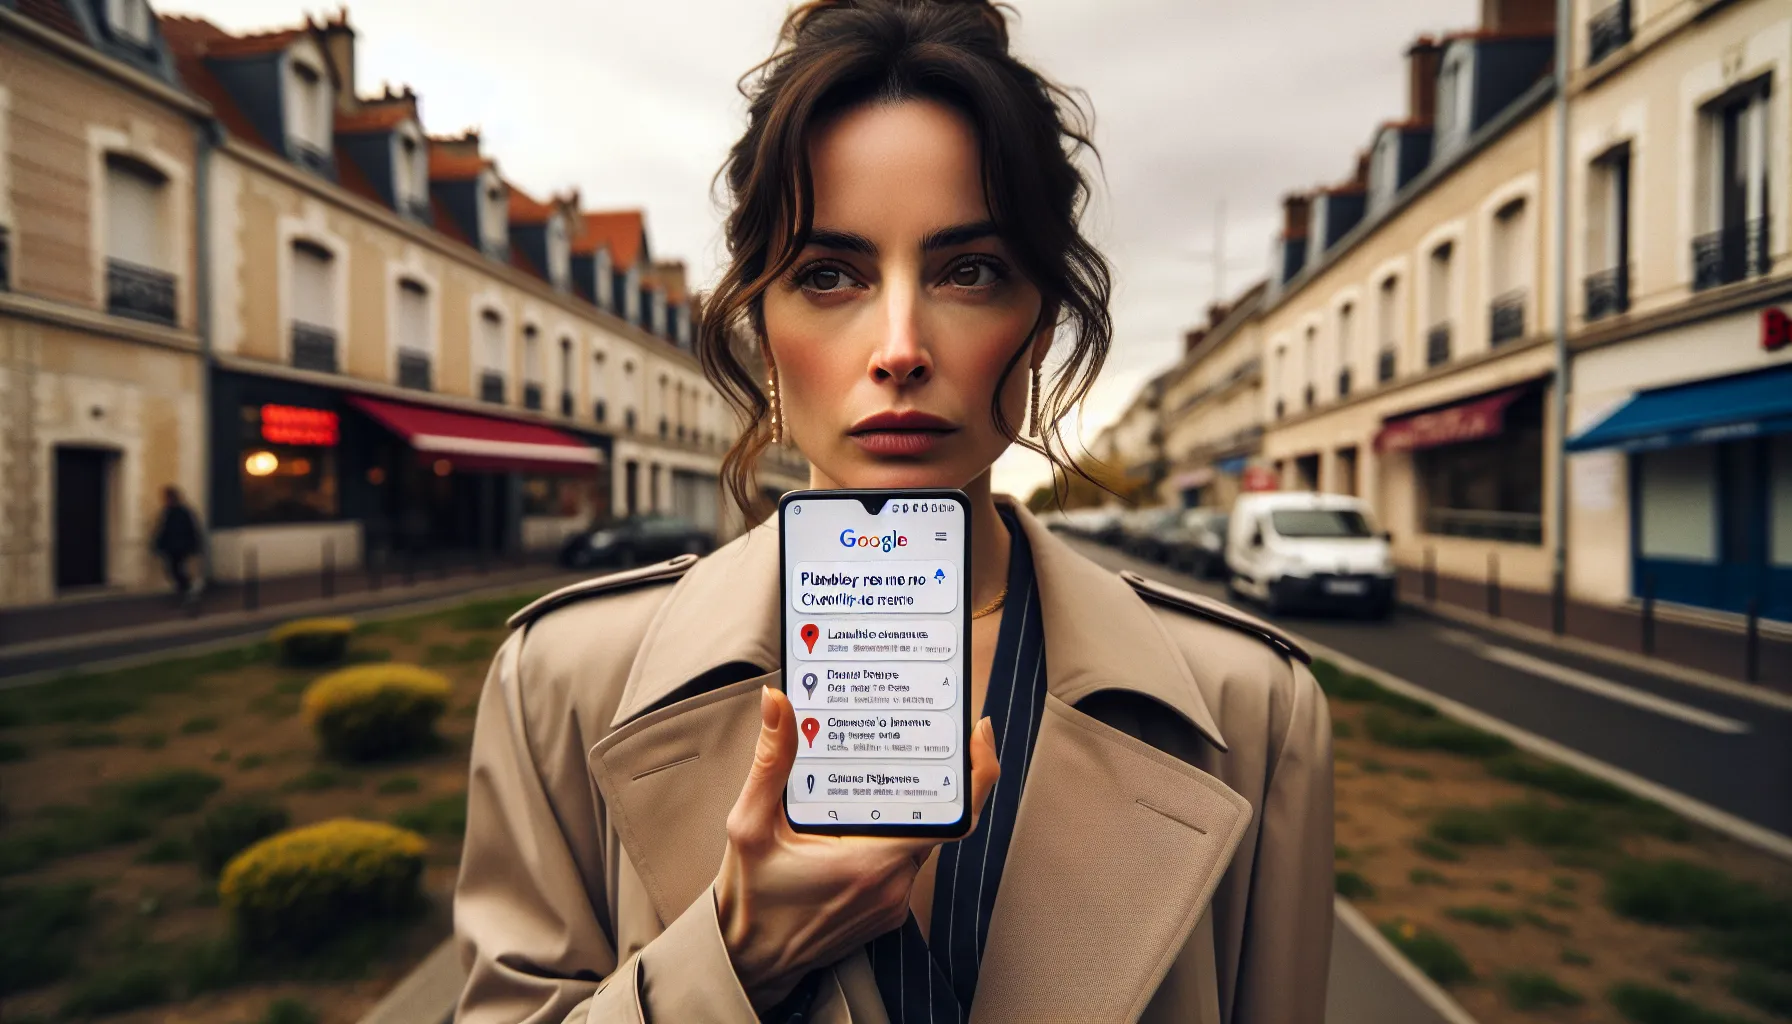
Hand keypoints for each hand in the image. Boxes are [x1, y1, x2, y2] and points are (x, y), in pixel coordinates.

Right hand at [713, 686, 999, 1008]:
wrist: (751, 961)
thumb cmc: (751, 899)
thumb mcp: (750, 825)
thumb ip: (772, 762)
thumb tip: (779, 704)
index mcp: (871, 862)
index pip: (953, 816)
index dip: (977, 773)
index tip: (979, 735)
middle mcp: (893, 884)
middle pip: (934, 817)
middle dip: (924, 776)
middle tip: (910, 736)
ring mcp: (894, 901)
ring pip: (919, 839)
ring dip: (902, 807)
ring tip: (872, 775)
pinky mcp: (889, 910)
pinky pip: (904, 862)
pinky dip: (890, 836)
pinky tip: (858, 818)